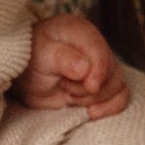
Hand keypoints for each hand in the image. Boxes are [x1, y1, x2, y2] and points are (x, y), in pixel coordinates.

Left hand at [13, 13, 128, 118]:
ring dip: (92, 99)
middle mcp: (95, 47)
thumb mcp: (40, 55)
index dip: (100, 70)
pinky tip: (91, 113)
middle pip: (112, 72)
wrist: (24, 75)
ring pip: (116, 87)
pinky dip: (110, 107)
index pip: (100, 50)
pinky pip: (119, 97)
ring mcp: (100, 68)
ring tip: (67, 94)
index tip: (90, 86)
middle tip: (62, 86)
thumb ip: (62, 59)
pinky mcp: (101, 86)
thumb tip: (85, 69)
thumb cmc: (29, 58)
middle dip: (87, 88)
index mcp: (81, 32)